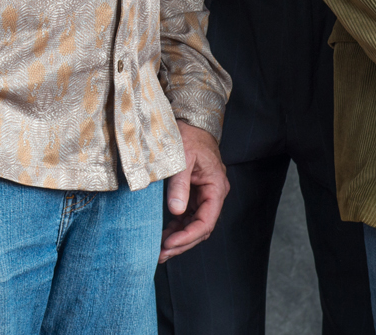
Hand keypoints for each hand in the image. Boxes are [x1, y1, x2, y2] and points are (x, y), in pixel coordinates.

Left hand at [159, 122, 229, 262]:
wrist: (190, 121)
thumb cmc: (187, 136)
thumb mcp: (181, 158)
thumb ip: (179, 185)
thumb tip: (176, 211)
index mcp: (216, 187)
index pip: (206, 221)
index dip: (189, 236)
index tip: (170, 243)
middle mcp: (213, 195)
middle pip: (201, 228)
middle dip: (182, 243)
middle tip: (161, 254)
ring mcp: (204, 196)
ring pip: (193, 225)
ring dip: (178, 239)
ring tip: (160, 251)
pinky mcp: (194, 194)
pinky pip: (187, 217)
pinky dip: (176, 228)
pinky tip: (163, 236)